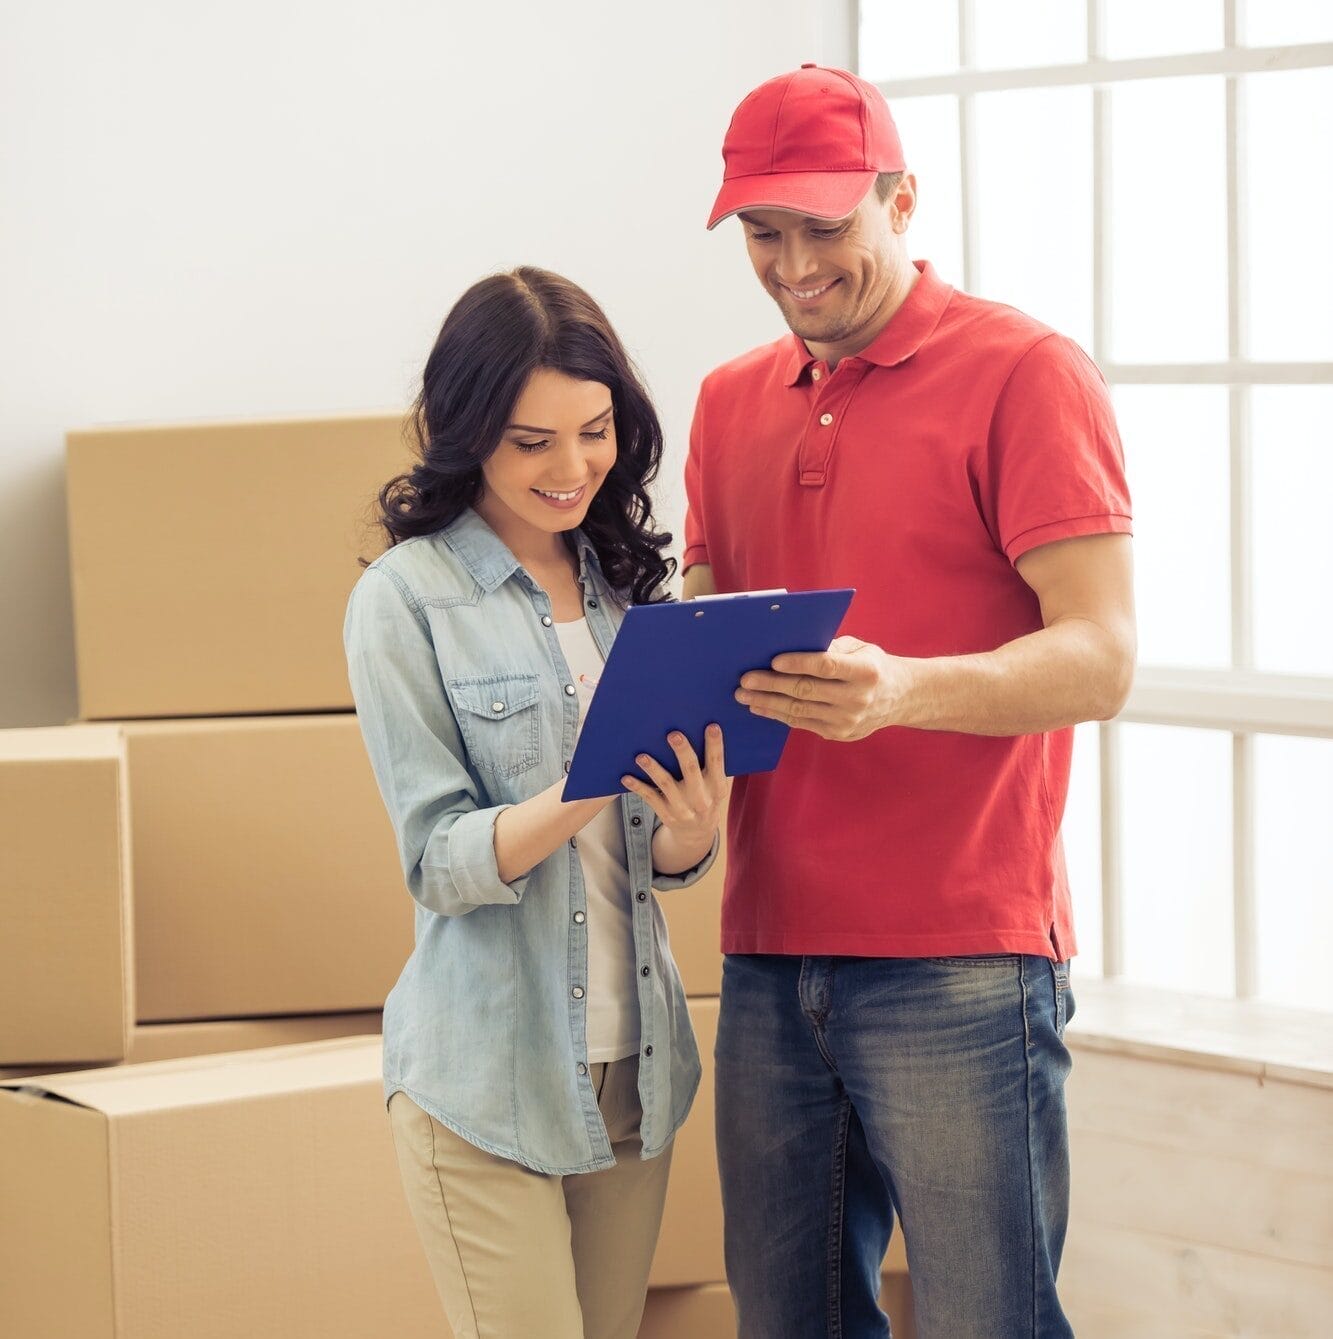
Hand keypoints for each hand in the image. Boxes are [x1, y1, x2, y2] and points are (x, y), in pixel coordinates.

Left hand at [621, 724, 727, 847]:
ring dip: (653, 769)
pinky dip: (637, 787)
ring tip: (641, 756)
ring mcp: (683, 807)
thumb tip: (698, 730)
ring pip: (666, 784)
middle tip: (673, 735)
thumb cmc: (705, 796)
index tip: (712, 726)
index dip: (715, 745)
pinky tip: (626, 777)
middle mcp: (701, 797)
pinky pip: (650, 797)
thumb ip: (710, 765)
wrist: (697, 832)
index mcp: (717, 786)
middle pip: (691, 770)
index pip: (717, 763)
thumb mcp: (715, 785)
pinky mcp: (666, 814)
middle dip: (683, 752)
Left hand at [734, 636, 912, 740]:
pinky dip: (778, 715)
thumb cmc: (871, 665)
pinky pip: (802, 723)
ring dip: (768, 703)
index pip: (826, 666)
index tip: (773, 661)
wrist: (899, 698)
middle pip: (806, 691)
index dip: (798, 664)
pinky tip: (761, 707)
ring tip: (745, 695)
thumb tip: (789, 645)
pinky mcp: (838, 734)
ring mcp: (848, 720)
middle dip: (771, 685)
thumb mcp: (859, 648)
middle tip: (745, 680)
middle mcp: (857, 698)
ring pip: (799, 711)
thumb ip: (829, 647)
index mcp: (865, 671)